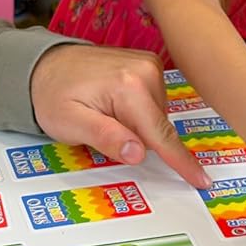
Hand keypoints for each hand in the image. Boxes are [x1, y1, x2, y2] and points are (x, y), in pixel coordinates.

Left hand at [29, 44, 207, 188]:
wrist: (44, 65)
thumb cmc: (53, 95)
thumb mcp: (70, 124)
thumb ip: (106, 137)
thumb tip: (139, 153)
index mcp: (129, 87)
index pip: (161, 135)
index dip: (182, 162)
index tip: (202, 180)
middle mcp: (146, 71)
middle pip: (159, 127)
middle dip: (139, 140)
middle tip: (102, 130)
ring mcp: (150, 65)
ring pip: (157, 116)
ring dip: (138, 126)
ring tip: (104, 114)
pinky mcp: (149, 65)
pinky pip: (154, 102)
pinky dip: (139, 112)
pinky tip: (114, 106)